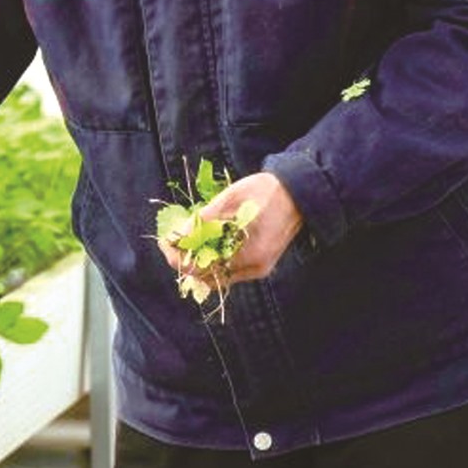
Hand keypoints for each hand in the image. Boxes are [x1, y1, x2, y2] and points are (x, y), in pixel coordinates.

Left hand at [157, 172, 302, 294]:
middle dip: (185, 258)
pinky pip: (230, 270)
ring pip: (217, 276)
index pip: (198, 269)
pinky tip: (211, 240)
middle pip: (205, 277)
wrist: (300, 193)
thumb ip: (204, 220)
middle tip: (175, 237)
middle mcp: (252, 268)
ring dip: (199, 259)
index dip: (176, 255)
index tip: (166, 238)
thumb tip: (178, 235)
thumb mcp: (230, 199)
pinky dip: (215, 258)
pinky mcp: (261, 265)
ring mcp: (258, 269)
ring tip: (192, 236)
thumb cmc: (266, 191)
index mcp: (245, 254)